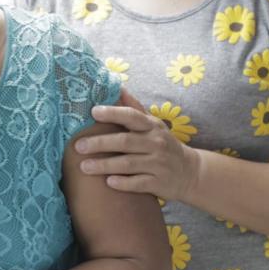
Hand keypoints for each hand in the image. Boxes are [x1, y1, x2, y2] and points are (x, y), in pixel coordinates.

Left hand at [75, 89, 200, 201]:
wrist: (190, 173)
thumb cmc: (163, 144)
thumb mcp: (153, 124)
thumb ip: (134, 107)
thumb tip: (116, 86)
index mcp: (152, 126)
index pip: (131, 116)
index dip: (112, 113)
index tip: (93, 111)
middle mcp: (156, 143)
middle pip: (124, 141)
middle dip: (100, 143)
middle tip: (78, 146)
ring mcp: (158, 164)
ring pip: (128, 164)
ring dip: (104, 165)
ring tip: (83, 167)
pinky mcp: (159, 183)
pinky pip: (138, 183)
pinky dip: (123, 183)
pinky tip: (108, 182)